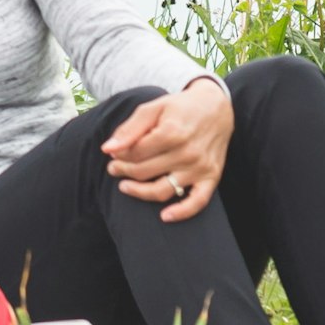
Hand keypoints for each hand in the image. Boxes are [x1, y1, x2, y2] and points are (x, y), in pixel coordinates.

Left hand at [102, 76, 233, 222]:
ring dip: (139, 192)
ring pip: (163, 189)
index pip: (135, 153)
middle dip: (123, 171)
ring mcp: (199, 167)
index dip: (119, 154)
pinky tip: (165, 217)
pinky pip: (198, 202)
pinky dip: (182, 212)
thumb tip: (107, 149)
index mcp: (171, 132)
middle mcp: (187, 152)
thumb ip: (130, 129)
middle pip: (144, 171)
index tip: (113, 152)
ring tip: (124, 186)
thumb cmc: (180, 107)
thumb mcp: (153, 108)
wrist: (216, 107)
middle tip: (114, 168)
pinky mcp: (212, 177)